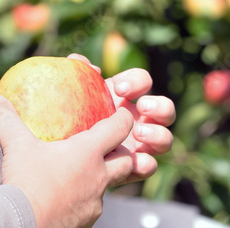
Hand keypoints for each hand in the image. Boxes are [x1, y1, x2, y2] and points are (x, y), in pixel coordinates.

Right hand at [0, 93, 133, 227]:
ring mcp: (94, 203)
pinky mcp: (87, 222)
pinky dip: (83, 199)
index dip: (124, 119)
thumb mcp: (15, 146)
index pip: (119, 129)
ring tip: (84, 174)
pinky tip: (66, 196)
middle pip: (127, 162)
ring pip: (108, 187)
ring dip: (102, 178)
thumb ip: (7, 120)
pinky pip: (90, 206)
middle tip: (112, 147)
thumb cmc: (25, 182)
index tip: (122, 114)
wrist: (23, 225)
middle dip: (124, 153)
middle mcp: (98, 178)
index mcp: (88, 153)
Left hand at [68, 54, 174, 184]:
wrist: (62, 156)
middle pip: (166, 109)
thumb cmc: (69, 117)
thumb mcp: (71, 94)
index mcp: (125, 98)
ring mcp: (140, 145)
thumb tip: (79, 62)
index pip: (143, 81)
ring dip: (157, 134)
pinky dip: (146, 163)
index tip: (119, 88)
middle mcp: (138, 119)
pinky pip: (151, 165)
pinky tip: (133, 161)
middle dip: (159, 106)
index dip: (137, 81)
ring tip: (139, 133)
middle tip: (142, 107)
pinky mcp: (135, 167)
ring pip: (166, 139)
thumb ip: (73, 72)